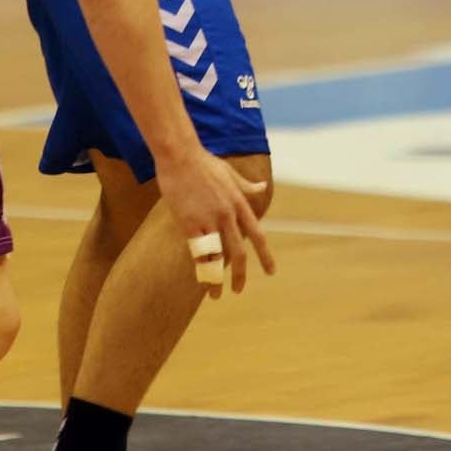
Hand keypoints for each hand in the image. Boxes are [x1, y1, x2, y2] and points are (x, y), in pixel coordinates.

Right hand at [154, 147, 274, 299]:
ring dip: (217, 279)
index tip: (271, 272)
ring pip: (217, 257)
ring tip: (216, 295)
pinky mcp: (189, 223)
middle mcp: (227, 215)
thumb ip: (246, 186)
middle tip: (239, 290)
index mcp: (239, 203)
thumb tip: (262, 187)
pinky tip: (199, 279)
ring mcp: (208, 220)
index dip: (265, 255)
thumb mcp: (230, 173)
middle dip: (240, 275)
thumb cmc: (203, 162)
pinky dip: (200, 266)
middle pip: (238, 253)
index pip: (257, 235)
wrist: (180, 155)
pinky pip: (197, 251)